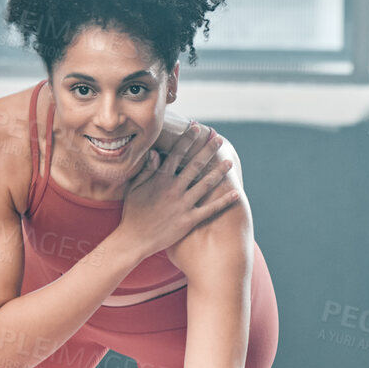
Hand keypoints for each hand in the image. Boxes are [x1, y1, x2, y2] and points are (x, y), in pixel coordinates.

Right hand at [117, 122, 239, 257]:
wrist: (134, 239)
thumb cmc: (133, 213)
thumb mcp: (135, 188)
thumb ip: (146, 170)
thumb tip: (156, 153)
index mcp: (160, 179)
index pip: (177, 154)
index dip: (187, 139)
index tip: (196, 128)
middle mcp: (174, 189)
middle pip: (195, 165)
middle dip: (208, 150)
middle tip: (218, 139)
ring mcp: (183, 204)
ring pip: (206, 184)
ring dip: (219, 171)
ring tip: (230, 161)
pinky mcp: (189, 220)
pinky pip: (210, 209)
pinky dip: (224, 201)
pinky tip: (236, 193)